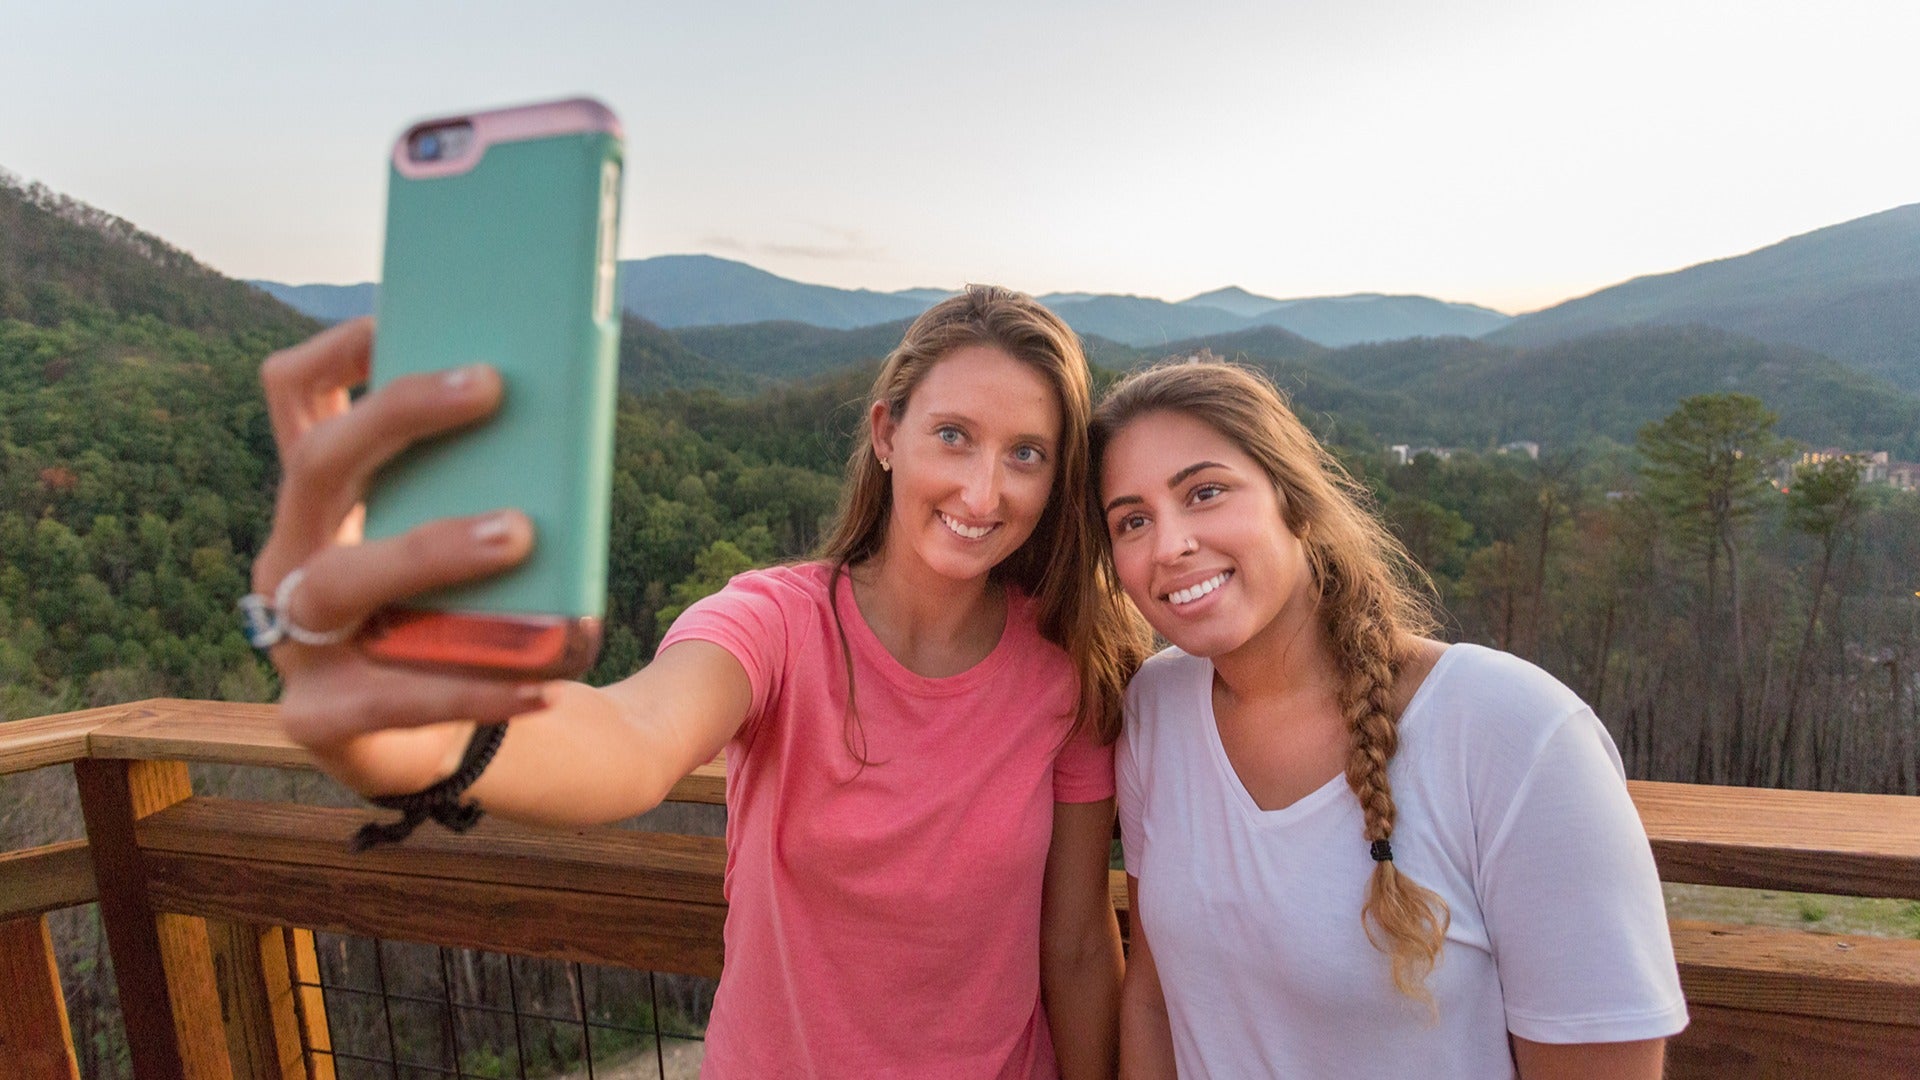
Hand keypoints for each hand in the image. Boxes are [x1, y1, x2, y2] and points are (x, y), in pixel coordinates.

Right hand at [252, 318, 546, 765]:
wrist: (423, 746)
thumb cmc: (449, 619)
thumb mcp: (459, 546)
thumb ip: (483, 490)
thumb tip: (563, 414)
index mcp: (320, 505)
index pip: (295, 398)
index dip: (336, 351)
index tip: (398, 314)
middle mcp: (288, 559)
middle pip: (318, 465)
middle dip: (399, 414)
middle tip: (493, 386)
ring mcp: (292, 641)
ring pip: (343, 576)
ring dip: (432, 546)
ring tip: (522, 532)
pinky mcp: (319, 719)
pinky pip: (397, 697)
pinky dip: (476, 688)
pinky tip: (544, 680)